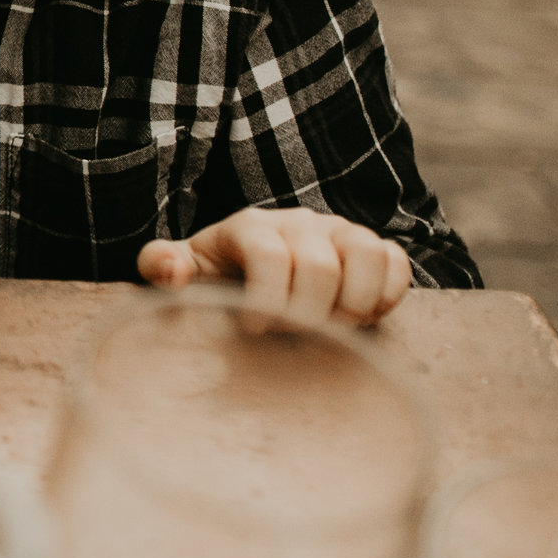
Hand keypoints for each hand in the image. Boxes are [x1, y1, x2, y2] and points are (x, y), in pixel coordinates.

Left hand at [136, 205, 412, 326]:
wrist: (258, 260)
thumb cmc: (220, 271)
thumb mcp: (186, 268)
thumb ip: (161, 265)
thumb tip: (171, 271)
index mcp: (250, 226)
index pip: (267, 253)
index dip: (265, 298)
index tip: (254, 329)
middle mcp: (300, 222)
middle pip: (320, 265)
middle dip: (308, 312)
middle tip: (294, 335)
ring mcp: (340, 231)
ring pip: (367, 254)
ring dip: (353, 303)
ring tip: (331, 329)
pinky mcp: (373, 247)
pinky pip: (396, 262)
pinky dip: (386, 295)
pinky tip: (361, 318)